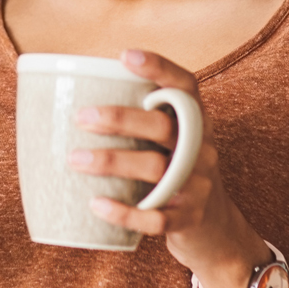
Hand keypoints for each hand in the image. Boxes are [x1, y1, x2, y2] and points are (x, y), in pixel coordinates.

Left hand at [70, 49, 271, 287]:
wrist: (216, 231)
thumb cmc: (177, 175)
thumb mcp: (173, 144)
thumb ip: (142, 122)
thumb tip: (72, 98)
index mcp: (197, 123)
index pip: (186, 86)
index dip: (159, 67)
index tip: (125, 56)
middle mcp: (202, 149)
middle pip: (164, 127)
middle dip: (121, 119)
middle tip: (81, 117)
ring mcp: (198, 185)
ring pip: (156, 168)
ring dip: (112, 161)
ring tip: (74, 159)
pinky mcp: (189, 219)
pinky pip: (156, 218)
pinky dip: (124, 213)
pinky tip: (96, 205)